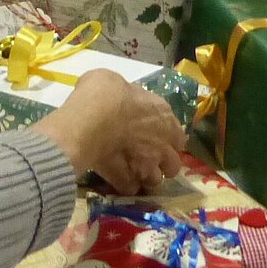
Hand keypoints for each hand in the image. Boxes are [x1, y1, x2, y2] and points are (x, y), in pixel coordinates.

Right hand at [32, 68, 186, 194]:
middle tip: (143, 156)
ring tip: (130, 170)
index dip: (165, 136)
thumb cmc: (103, 94)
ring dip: (145, 176)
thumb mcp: (111, 80)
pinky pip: (130, 188)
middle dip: (161, 162)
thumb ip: (123, 93)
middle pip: (172, 163)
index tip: (152, 135)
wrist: (89, 120)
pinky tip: (115, 177)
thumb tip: (119, 97)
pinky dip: (124, 184)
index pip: (177, 134)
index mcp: (163, 116)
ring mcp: (148, 165)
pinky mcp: (128, 180)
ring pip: (155, 180)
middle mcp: (163, 144)